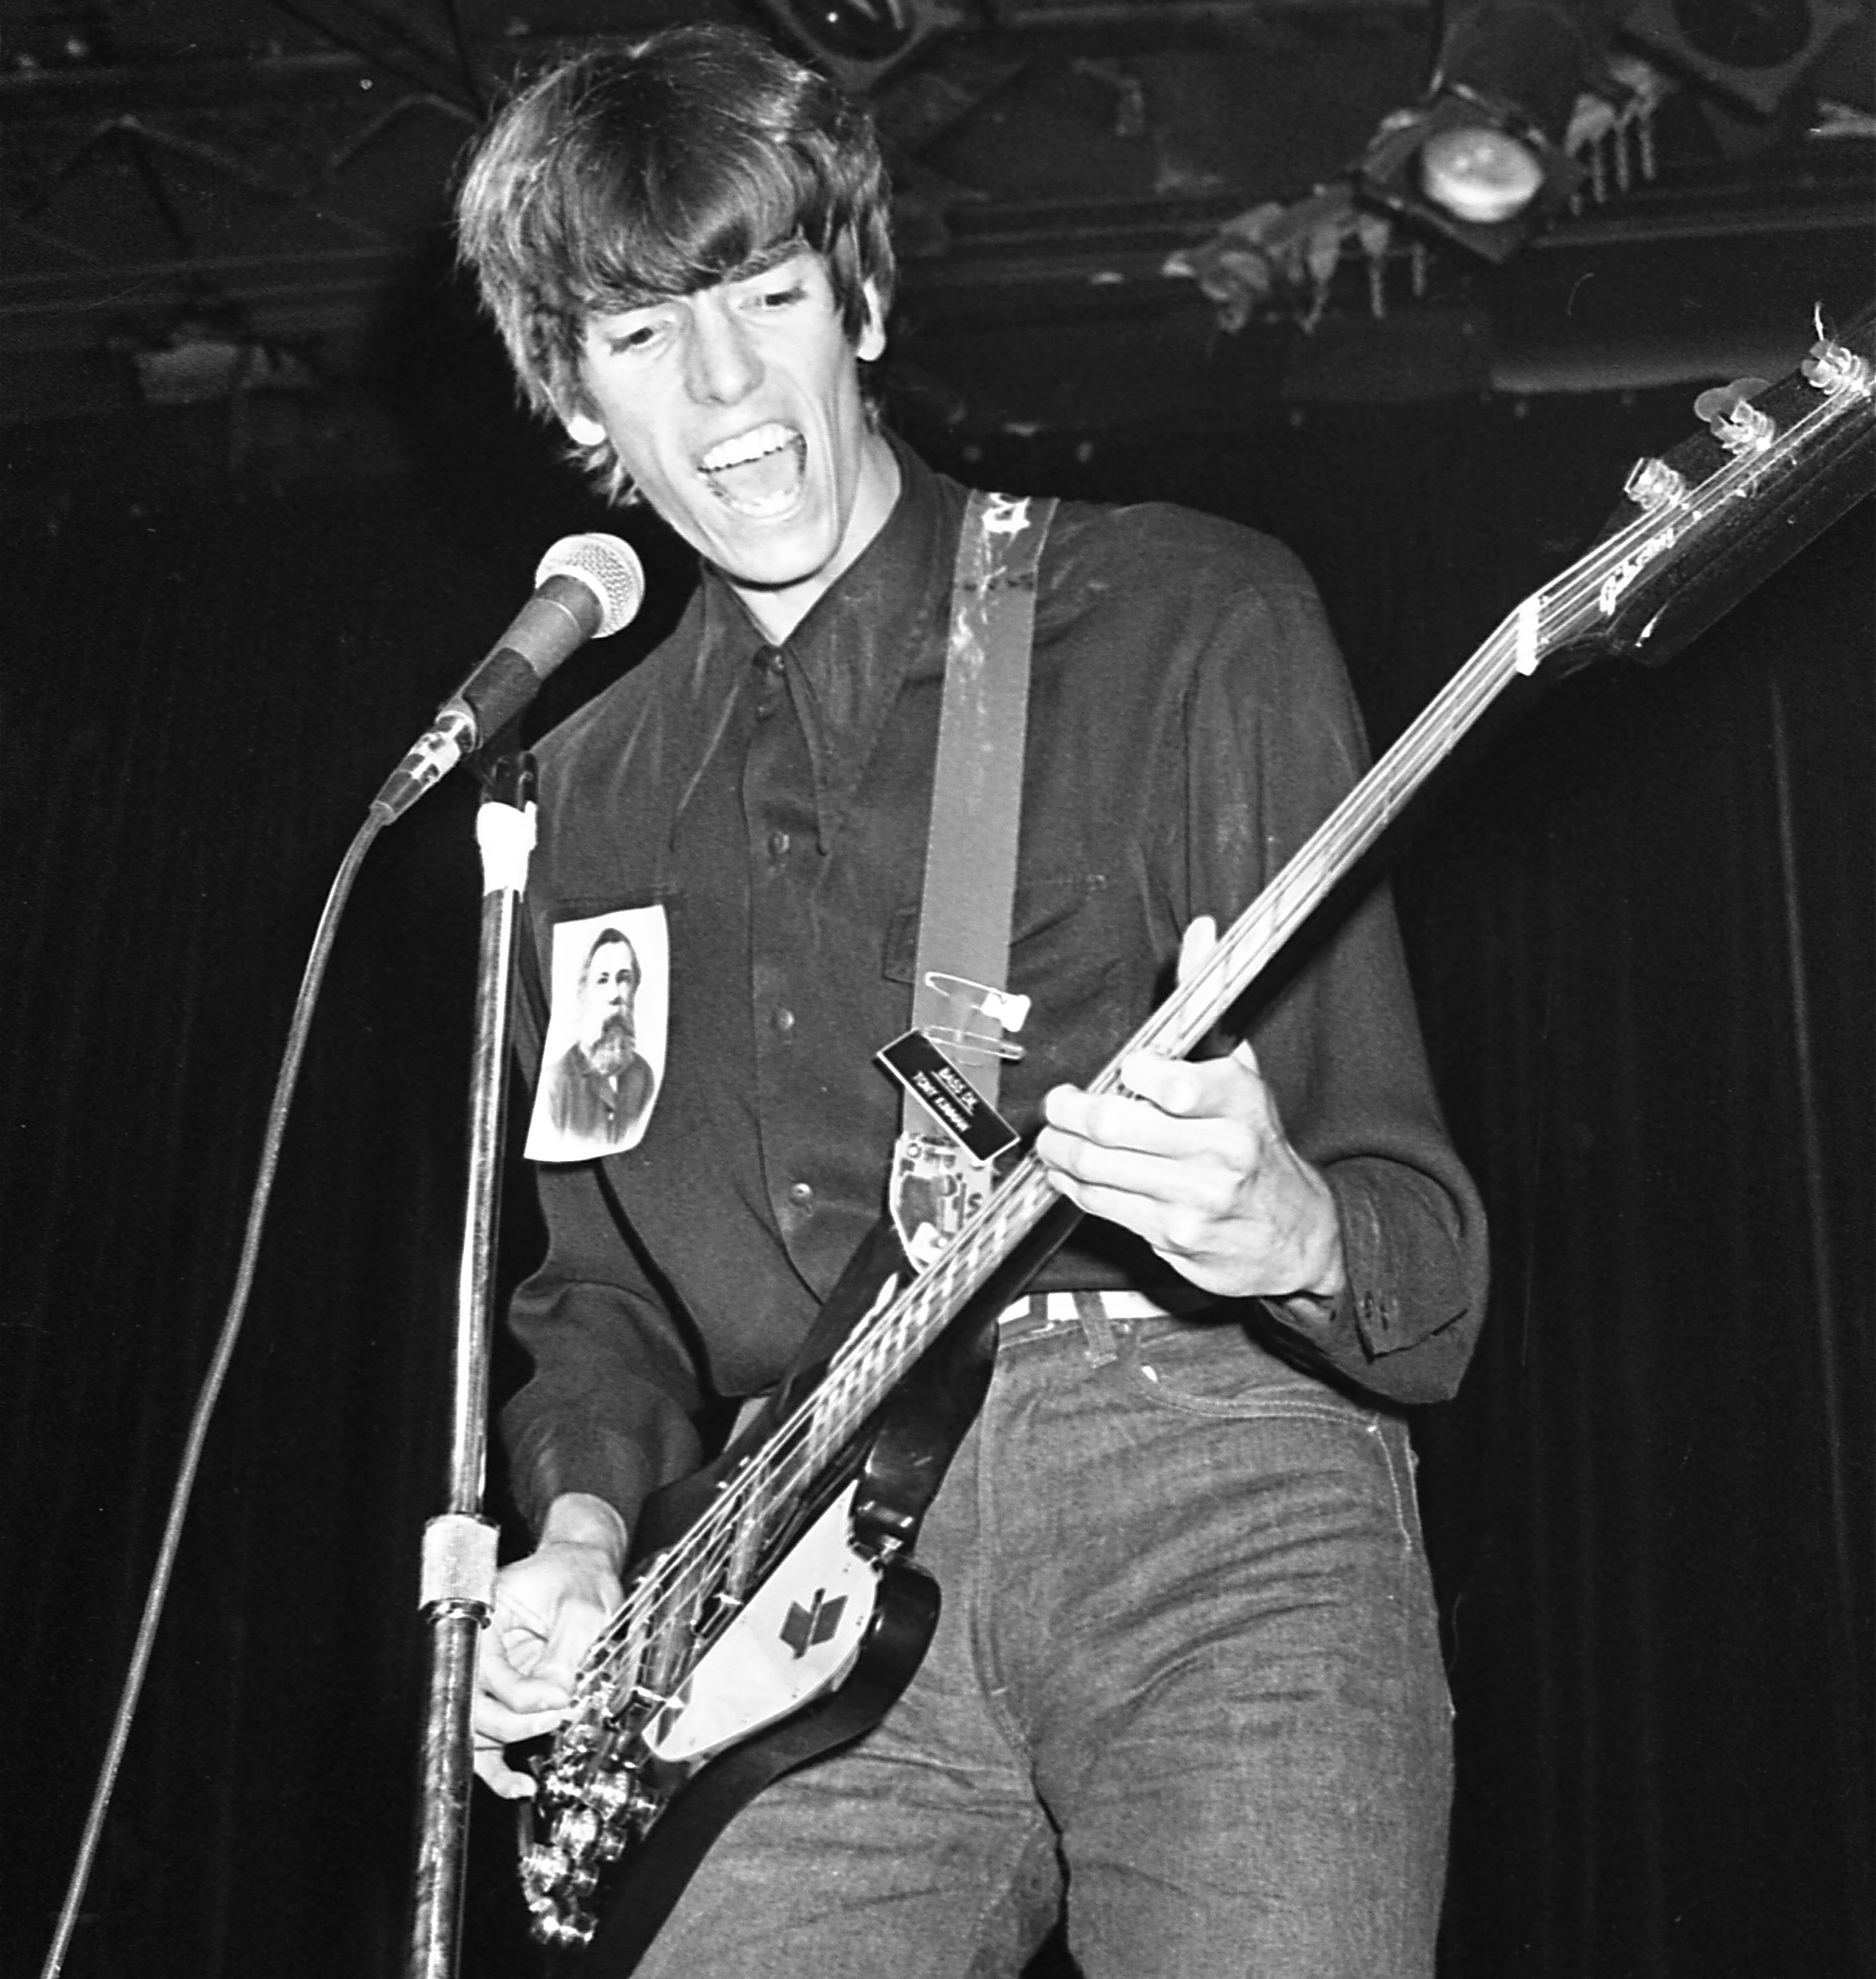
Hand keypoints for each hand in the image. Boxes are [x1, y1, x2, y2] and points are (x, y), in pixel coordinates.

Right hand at [473, 1494, 625, 1798]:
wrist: (586, 1568)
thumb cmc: (580, 1576)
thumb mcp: (583, 1608)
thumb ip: (566, 1655)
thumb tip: (556, 1702)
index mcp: (484, 1614)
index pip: (486, 1670)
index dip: (520, 1695)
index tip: (557, 1701)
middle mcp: (477, 1647)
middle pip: (474, 1706)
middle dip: (516, 1723)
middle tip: (559, 1718)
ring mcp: (488, 1674)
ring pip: (479, 1729)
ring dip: (509, 1746)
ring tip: (546, 1743)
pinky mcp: (503, 1694)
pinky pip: (490, 1740)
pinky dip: (500, 1768)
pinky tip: (520, 1784)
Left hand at [1035, 917, 1345, 1311]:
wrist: (1292, 1232)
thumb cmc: (1256, 1143)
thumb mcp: (1241, 1069)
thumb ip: (1208, 1000)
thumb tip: (1202, 933)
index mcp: (1238, 1102)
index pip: (1169, 1083)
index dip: (1130, 1074)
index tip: (1123, 1069)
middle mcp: (1220, 1151)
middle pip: (1112, 1127)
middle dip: (1068, 1112)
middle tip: (1058, 1104)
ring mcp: (1195, 1199)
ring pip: (1095, 1168)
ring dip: (1059, 1150)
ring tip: (1054, 1137)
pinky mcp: (1172, 1236)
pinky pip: (1100, 1205)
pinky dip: (1074, 1185)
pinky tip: (1072, 1173)